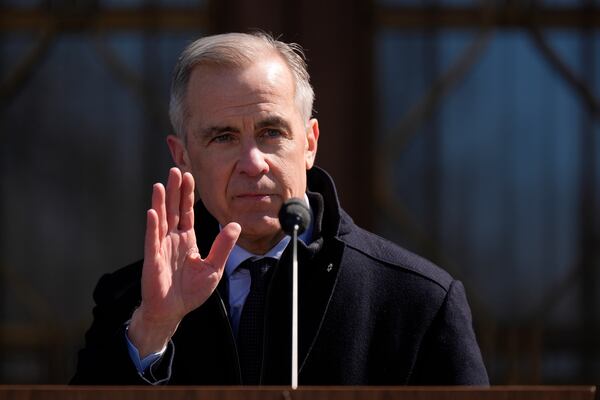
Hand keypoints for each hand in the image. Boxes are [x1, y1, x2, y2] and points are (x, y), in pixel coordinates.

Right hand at [128, 168, 240, 356]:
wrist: (173, 311)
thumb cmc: (191, 292)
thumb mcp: (214, 268)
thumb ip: (223, 246)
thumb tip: (236, 225)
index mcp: (187, 240)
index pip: (187, 212)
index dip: (188, 195)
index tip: (189, 176)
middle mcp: (173, 239)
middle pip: (173, 210)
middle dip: (175, 191)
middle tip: (175, 170)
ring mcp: (161, 248)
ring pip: (161, 220)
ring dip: (161, 203)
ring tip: (161, 184)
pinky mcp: (153, 259)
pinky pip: (152, 240)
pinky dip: (153, 226)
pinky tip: (153, 211)